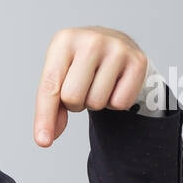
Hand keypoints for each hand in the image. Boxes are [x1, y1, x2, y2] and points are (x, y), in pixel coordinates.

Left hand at [33, 27, 146, 146]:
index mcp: (64, 40)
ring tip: (98, 84)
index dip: (45, 117)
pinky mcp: (138, 61)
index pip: (50, 87)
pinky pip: (120, 103)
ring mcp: (117, 48)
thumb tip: (46, 138)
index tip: (43, 141)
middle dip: (75, 103)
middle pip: (72, 97)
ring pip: (97, 102)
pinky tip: (115, 84)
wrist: (114, 44)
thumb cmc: (80, 65)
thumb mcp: (59, 78)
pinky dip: (115, 102)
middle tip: (82, 87)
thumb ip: (51, 108)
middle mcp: (91, 40)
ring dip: (95, 102)